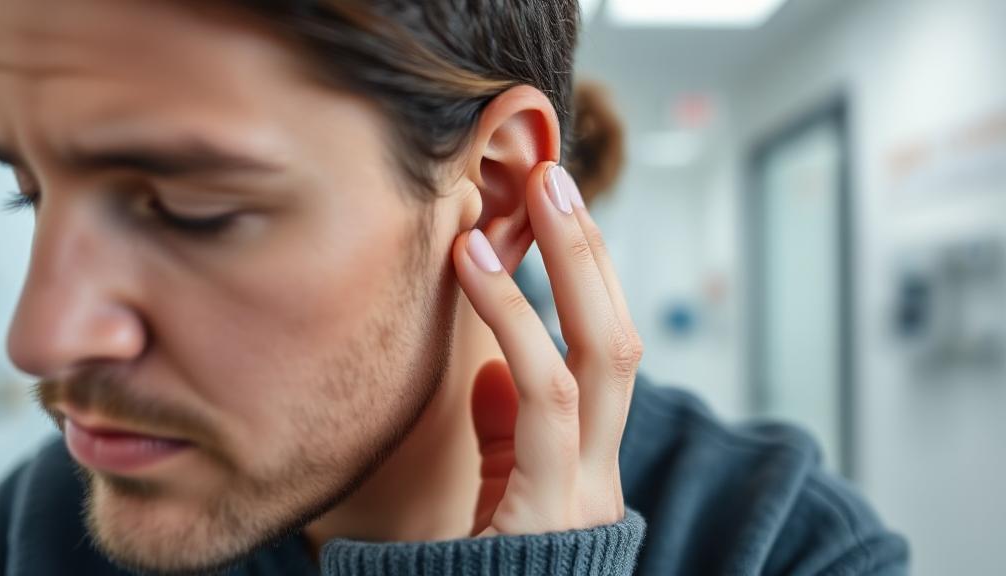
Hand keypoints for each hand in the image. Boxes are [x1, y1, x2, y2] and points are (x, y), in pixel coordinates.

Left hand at [452, 162, 643, 536]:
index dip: (584, 276)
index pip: (602, 354)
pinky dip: (514, 323)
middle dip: (591, 254)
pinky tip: (473, 270)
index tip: (552, 212)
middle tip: (554, 175)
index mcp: (588, 466)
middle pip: (617, 340)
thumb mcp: (500, 494)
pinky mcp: (549, 510)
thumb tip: (493, 366)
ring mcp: (584, 492)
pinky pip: (543, 399)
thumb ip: (509, 433)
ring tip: (529, 195)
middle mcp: (601, 475)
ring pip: (598, 356)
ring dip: (565, 266)